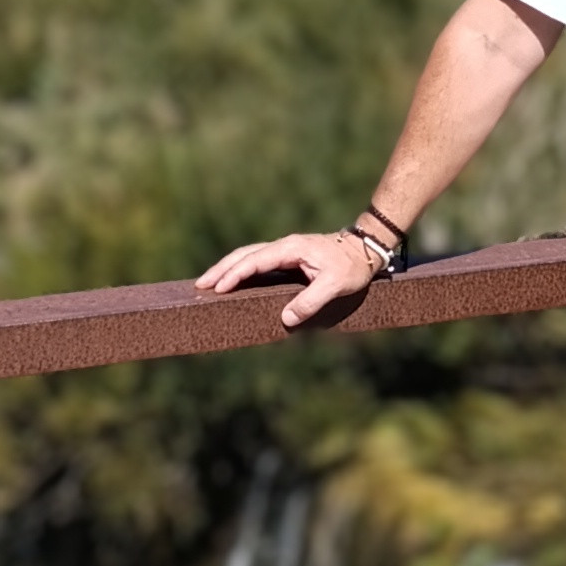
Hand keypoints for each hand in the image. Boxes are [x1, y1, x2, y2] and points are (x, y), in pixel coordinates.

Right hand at [193, 229, 385, 330]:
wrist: (364, 249)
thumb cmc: (352, 267)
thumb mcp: (336, 285)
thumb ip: (311, 301)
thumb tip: (286, 320)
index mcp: (291, 249)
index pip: (255, 260)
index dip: (235, 274)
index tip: (218, 288)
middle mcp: (283, 246)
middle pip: (244, 255)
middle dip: (221, 269)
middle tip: (200, 286)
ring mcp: (284, 251)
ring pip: (248, 256)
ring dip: (227, 268)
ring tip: (208, 284)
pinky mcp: (287, 258)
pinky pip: (257, 262)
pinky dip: (240, 270)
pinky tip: (232, 282)